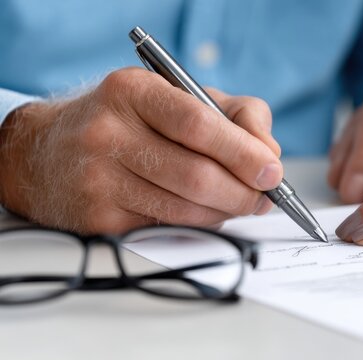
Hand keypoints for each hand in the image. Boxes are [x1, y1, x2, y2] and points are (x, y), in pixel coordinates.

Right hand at [0, 68, 281, 233]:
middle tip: (264, 197)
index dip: (242, 152)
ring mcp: (99, 179)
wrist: (49, 152)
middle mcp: (108, 133)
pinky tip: (204, 213)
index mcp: (133, 92)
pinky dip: (199, 225)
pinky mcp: (98, 219)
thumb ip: (236, 116)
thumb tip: (269, 155)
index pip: (198, 124)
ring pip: (186, 210)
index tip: (272, 171)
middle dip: (243, 193)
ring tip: (239, 203)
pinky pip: (167, 230)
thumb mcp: (178, 97)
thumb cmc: (128, 122)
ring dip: (225, 212)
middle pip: (196, 175)